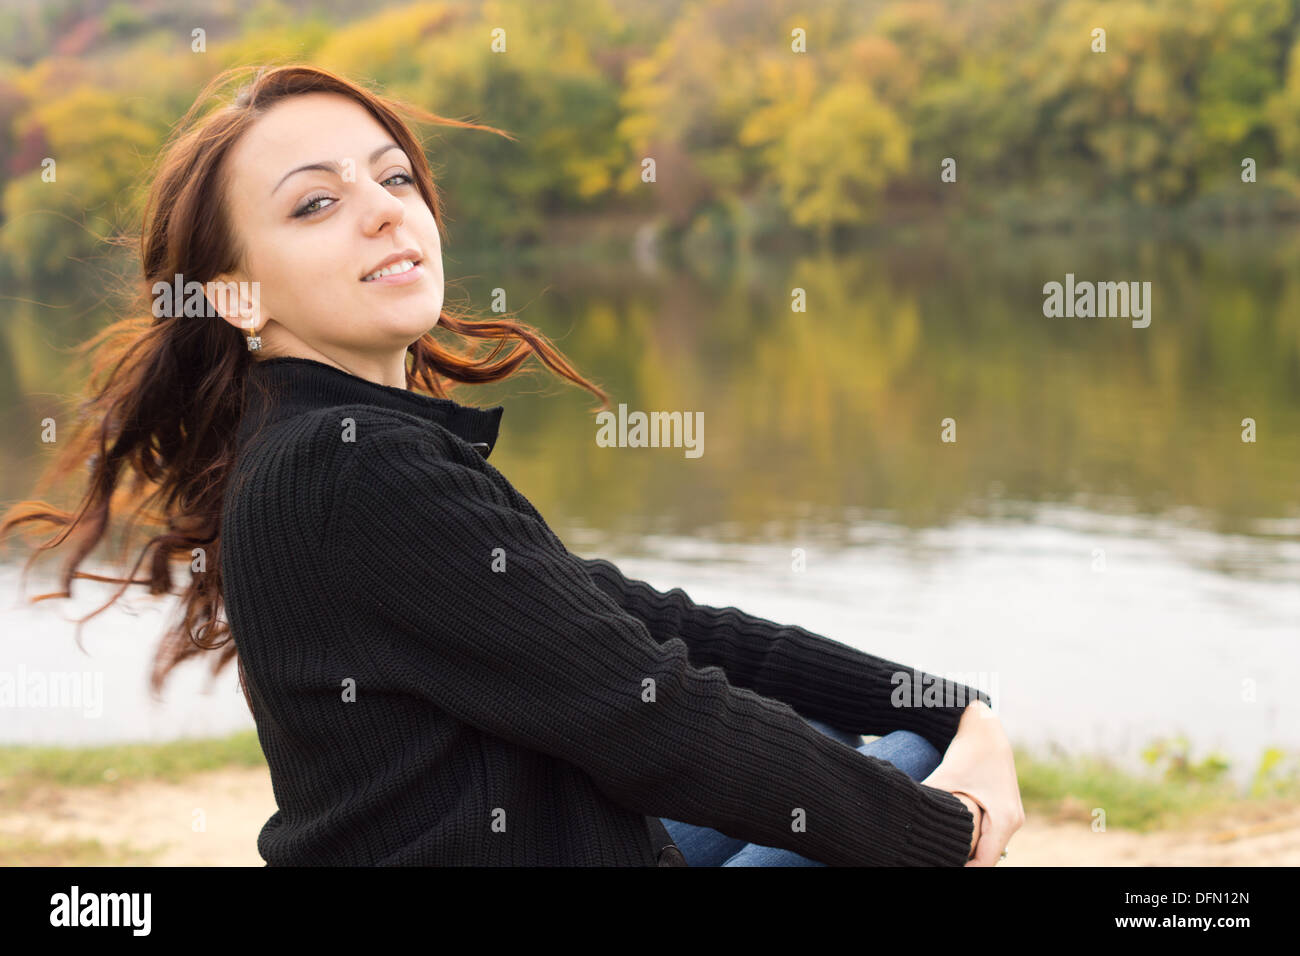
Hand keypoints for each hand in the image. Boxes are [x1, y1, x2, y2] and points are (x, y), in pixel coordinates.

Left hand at [921, 700, 1023, 866]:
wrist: (985, 726)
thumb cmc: (968, 750)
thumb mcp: (946, 777)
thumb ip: (929, 799)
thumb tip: (904, 818)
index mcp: (1005, 819)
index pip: (985, 862)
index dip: (962, 869)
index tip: (937, 865)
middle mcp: (1013, 821)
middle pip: (987, 858)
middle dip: (962, 863)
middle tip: (934, 861)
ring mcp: (1011, 816)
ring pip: (988, 847)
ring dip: (967, 853)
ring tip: (939, 854)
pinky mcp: (1003, 809)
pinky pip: (989, 835)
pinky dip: (972, 841)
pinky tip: (950, 839)